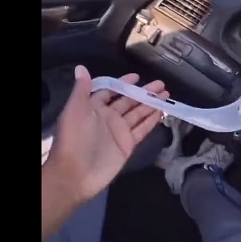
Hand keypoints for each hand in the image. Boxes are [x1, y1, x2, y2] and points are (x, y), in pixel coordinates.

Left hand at [47, 66, 168, 203]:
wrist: (76, 173)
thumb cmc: (74, 139)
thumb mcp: (74, 110)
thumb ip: (81, 89)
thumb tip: (81, 67)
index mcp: (93, 107)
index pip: (110, 91)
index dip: (123, 83)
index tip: (136, 77)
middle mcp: (108, 117)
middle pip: (129, 101)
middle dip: (144, 92)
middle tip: (161, 84)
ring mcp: (119, 131)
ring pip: (138, 113)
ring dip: (151, 104)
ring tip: (166, 94)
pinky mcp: (127, 145)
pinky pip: (141, 129)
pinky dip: (151, 121)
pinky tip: (161, 112)